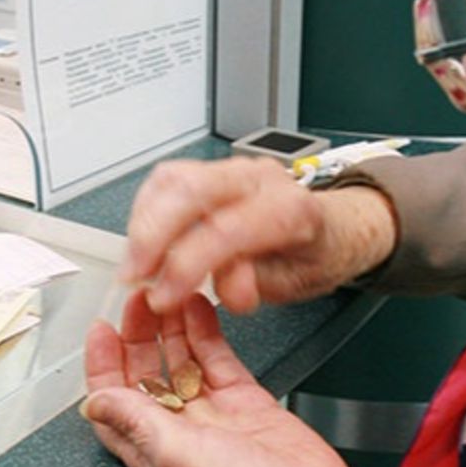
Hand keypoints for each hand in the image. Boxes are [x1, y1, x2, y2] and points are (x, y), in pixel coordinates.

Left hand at [83, 291, 388, 466]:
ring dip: (171, 329)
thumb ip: (133, 421)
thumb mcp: (171, 454)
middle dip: (138, 337)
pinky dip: (207, 333)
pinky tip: (199, 309)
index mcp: (151, 450)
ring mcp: (213, 417)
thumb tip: (94, 402)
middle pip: (147, 375)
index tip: (102, 331)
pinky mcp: (246, 404)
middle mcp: (179, 433)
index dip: (103, 364)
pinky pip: (219, 361)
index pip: (114, 400)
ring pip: (183, 362)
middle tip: (137, 302)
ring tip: (166, 296)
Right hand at [121, 156, 397, 314]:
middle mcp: (259, 180)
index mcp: (290, 209)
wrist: (331, 228)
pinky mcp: (211, 171)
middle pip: (190, 189)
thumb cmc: (314, 255)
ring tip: (136, 264)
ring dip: (143, 223)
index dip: (185, 266)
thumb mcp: (294, 285)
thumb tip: (224, 287)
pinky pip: (168, 180)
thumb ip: (256, 284)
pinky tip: (144, 242)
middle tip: (134, 276)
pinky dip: (147, 211)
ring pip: (173, 179)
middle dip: (152, 235)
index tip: (163, 296)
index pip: (225, 229)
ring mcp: (233, 169)